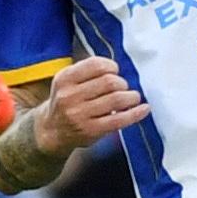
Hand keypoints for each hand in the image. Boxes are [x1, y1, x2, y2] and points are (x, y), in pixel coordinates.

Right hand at [35, 56, 149, 154]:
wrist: (52, 132)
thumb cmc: (67, 102)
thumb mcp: (67, 82)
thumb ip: (88, 72)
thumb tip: (120, 68)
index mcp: (64, 79)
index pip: (96, 65)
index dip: (112, 66)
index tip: (115, 72)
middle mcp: (70, 96)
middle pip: (109, 82)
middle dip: (122, 83)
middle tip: (123, 88)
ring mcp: (80, 115)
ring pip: (116, 99)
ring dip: (131, 96)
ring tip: (133, 97)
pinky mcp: (91, 131)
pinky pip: (119, 120)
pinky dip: (136, 113)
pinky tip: (144, 109)